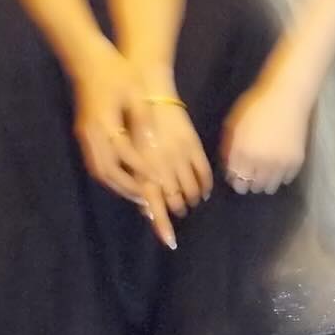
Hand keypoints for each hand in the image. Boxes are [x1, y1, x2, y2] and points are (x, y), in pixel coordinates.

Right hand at [73, 44, 178, 246]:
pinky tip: (125, 179)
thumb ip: (143, 119)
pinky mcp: (84, 134)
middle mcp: (92, 134)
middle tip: (149, 201)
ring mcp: (85, 135)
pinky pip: (96, 163)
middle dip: (129, 188)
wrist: (86, 59)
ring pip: (99, 171)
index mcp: (105, 123)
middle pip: (108, 172)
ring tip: (139, 196)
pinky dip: (110, 176)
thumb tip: (154, 145)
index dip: (143, 170)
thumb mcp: (134, 90)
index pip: (126, 155)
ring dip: (118, 186)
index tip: (160, 183)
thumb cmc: (115, 71)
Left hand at [128, 95, 212, 220]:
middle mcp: (162, 167)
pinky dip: (204, 184)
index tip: (171, 242)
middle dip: (176, 208)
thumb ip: (140, 182)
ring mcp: (179, 157)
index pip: (155, 205)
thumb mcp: (129, 153)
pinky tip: (204, 190)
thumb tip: (147, 209)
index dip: (162, 225)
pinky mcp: (193, 145)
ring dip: (191, 198)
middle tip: (179, 209)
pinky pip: (203, 171)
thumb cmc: (132, 123)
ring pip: (190, 188)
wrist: (148, 92)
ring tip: (190, 200)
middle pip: (175, 199)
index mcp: (143, 170)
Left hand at [222, 74, 311, 193]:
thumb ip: (229, 147)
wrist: (287, 96)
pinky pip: (285, 179)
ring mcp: (280, 164)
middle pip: (252, 187)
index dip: (235, 179)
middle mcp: (261, 163)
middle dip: (249, 181)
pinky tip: (278, 164)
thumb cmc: (256, 105)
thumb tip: (228, 166)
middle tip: (251, 171)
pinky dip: (280, 175)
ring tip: (265, 169)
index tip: (237, 174)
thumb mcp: (234, 123)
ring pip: (269, 187)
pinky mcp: (296, 162)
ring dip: (265, 181)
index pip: (236, 180)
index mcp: (243, 153)